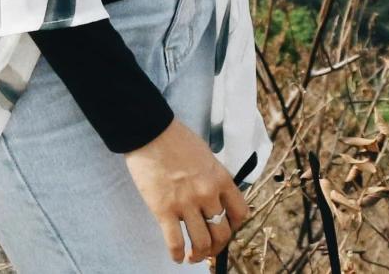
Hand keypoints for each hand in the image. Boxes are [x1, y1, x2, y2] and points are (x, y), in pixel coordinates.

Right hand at [123, 120, 249, 262]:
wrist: (149, 131)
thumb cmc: (175, 139)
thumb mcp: (206, 156)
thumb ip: (213, 178)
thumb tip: (214, 198)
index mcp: (221, 179)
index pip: (239, 213)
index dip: (234, 227)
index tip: (225, 230)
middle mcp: (208, 194)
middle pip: (222, 233)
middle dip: (217, 247)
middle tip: (209, 249)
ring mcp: (186, 203)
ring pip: (201, 242)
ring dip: (199, 254)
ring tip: (192, 257)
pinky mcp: (164, 209)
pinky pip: (175, 241)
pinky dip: (176, 254)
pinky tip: (176, 257)